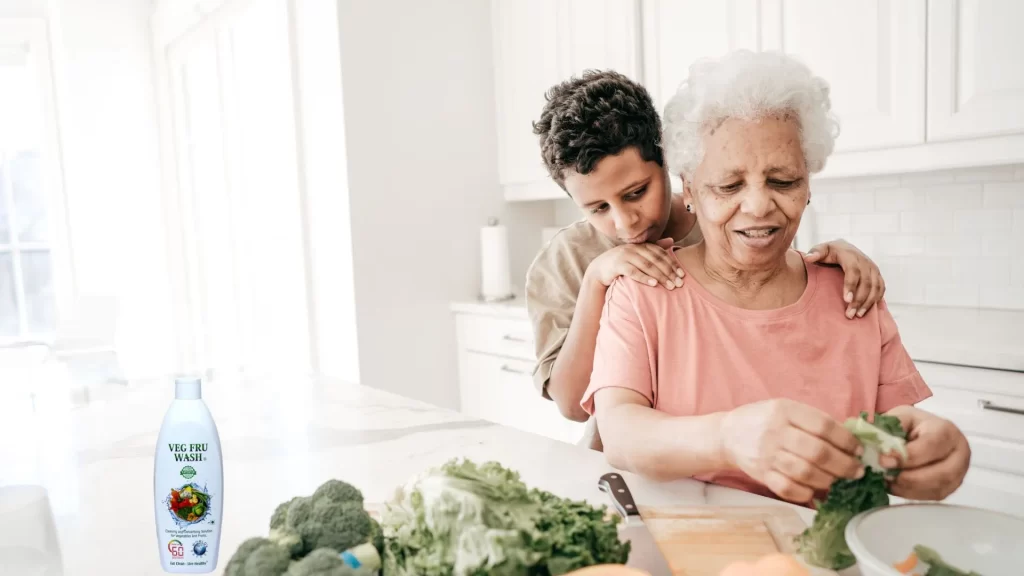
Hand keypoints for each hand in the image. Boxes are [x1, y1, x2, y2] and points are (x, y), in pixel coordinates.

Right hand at [587, 243, 683, 289]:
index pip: (660, 253)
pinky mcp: (617, 265)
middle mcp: (634, 248)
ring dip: (660, 276)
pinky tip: (654, 285)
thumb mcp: (638, 254)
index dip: (672, 263)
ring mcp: (625, 256)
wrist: (600, 269)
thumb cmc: (622, 262)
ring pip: (647, 266)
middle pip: (656, 260)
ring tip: (670, 286)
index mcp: (641, 245)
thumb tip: (671, 240)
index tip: (682, 274)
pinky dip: (644, 278)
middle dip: (669, 272)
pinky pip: (633, 272)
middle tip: (679, 283)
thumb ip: (654, 248)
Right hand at [719, 399, 864, 503]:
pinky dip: (806, 493)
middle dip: (844, 464)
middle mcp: (775, 432)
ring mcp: (767, 455)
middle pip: (818, 452)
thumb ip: (813, 421)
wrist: (728, 434)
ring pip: (805, 472)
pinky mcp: (761, 474)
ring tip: (838, 480)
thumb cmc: (764, 420)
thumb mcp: (786, 409)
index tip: (858, 450)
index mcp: (785, 410)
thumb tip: (851, 439)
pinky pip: (787, 489)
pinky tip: (814, 490)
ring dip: (828, 479)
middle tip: (856, 471)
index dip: (846, 440)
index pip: (823, 425)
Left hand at [803, 239, 884, 318]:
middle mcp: (865, 261)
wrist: (845, 248)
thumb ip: (815, 253)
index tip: (846, 300)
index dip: (851, 286)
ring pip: (875, 287)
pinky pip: (881, 288)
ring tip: (858, 315)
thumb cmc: (830, 252)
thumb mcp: (822, 250)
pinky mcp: (878, 275)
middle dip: (859, 300)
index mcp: (850, 255)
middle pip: (866, 282)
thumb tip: (808, 258)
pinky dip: (876, 300)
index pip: (853, 271)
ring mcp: (873, 268)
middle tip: (850, 315)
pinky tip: (867, 310)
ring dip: (868, 302)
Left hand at [880, 405, 970, 500]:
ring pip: (937, 487)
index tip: (884, 460)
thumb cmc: (911, 424)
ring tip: (887, 480)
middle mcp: (959, 453)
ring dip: (909, 487)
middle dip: (910, 477)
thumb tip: (878, 446)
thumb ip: (890, 428)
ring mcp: (958, 472)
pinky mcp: (950, 487)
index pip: (931, 446)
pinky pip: (932, 496)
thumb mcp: (900, 417)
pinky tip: (895, 485)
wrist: (923, 432)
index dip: (907, 456)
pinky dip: (911, 493)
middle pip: (941, 473)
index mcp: (946, 431)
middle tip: (885, 475)